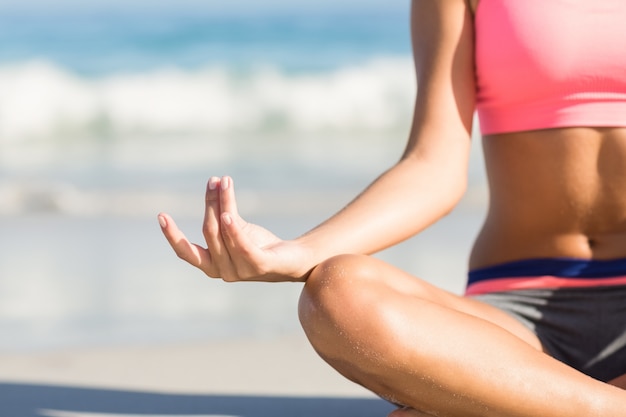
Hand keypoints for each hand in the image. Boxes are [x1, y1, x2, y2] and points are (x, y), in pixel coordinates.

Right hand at [158, 176, 311, 281]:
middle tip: (213, 180)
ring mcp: (241, 271)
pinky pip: (242, 245)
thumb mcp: (236, 229)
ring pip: (224, 233)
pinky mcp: (260, 266)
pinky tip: (228, 214)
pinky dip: (233, 229)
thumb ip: (222, 214)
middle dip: (209, 203)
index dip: (173, 235)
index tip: (161, 215)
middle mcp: (223, 271)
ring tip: (223, 182)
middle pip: (209, 231)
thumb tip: (215, 183)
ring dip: (222, 204)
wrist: (294, 260)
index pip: (187, 253)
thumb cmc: (260, 245)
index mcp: (212, 265)